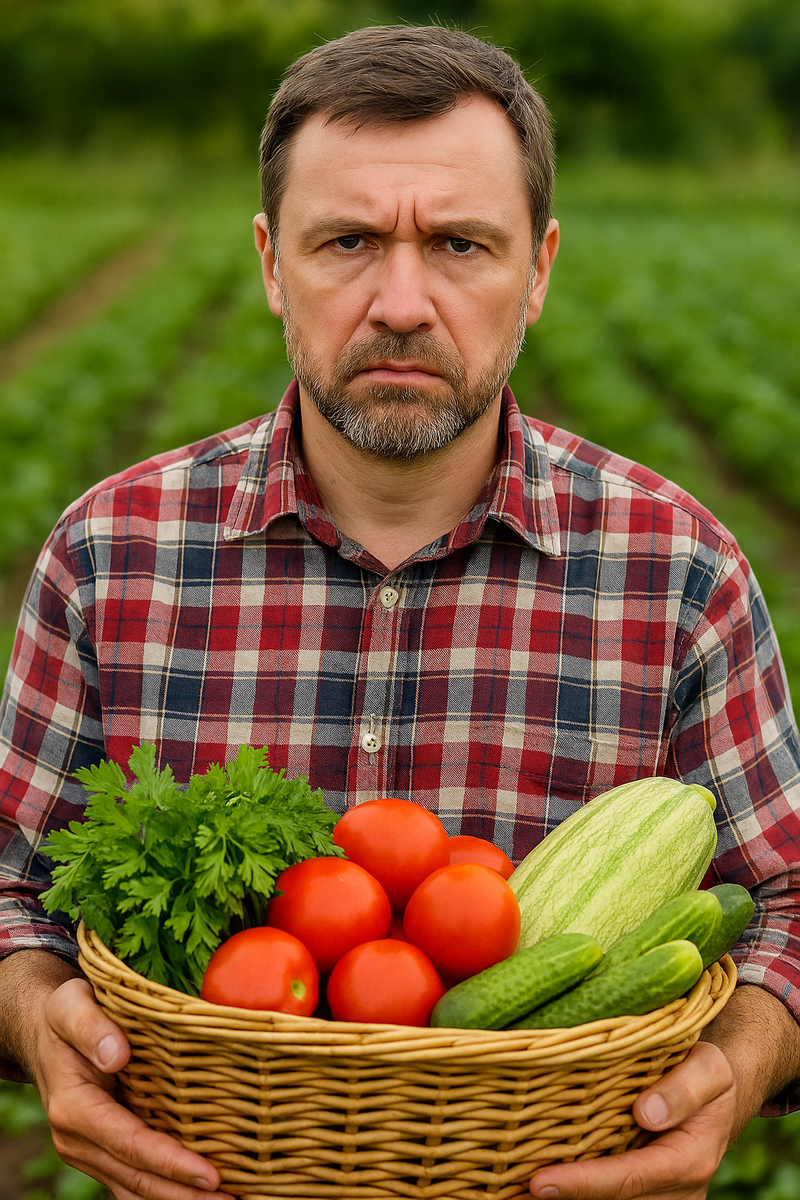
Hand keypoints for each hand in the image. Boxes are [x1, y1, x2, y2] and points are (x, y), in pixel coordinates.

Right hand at [34, 976, 234, 1199]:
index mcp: (74, 1108)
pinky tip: (198, 1191)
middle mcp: (78, 1140)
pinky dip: (166, 1189)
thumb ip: (91, 1027)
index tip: (210, 1175)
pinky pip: (134, 1179)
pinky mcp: (102, 1151)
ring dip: (178, 1199)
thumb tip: (117, 1055)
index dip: (171, 1163)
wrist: (45, 1032)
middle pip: (137, 1178)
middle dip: (184, 1194)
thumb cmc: (64, 1014)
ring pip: (136, 1187)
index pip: (130, 1144)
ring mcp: (90, 1151)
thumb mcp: (71, 1005)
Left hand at [528, 1041, 735, 1198]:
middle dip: (563, 1198)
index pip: (627, 1179)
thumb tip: (647, 1113)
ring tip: (512, 1188)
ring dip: (567, 1197)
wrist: (720, 1097)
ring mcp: (660, 1199)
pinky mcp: (645, 1195)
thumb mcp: (708, 1069)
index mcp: (687, 1160)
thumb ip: (682, 1089)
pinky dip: (577, 1191)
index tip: (539, 1182)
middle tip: (510, 1189)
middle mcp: (674, 1192)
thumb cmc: (708, 1077)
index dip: (582, 1184)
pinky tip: (539, 1182)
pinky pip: (610, 1198)